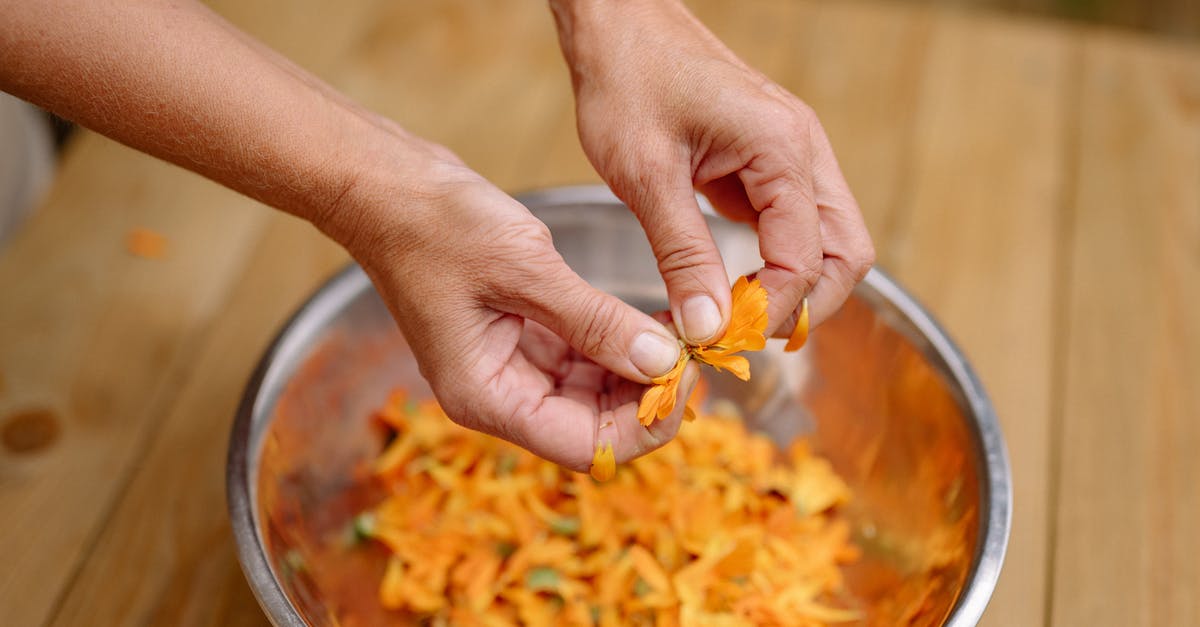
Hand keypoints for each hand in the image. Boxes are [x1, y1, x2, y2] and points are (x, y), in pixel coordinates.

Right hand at [328, 155, 696, 470]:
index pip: (585, 446)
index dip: (644, 423)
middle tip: (695, 351)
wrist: (385, 184)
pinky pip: (580, 358)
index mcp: (487, 397)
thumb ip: (596, 322)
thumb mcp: (526, 271)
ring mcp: (508, 366)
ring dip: (638, 369)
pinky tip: (653, 318)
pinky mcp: (519, 337)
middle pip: (592, 426)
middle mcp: (498, 394)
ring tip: (682, 332)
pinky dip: (617, 343)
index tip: (685, 376)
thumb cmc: (436, 225)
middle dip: (646, 396)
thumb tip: (664, 362)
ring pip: (592, 393)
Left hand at [551, 0, 874, 340]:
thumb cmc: (629, 80)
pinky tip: (732, 283)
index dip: (773, 309)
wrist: (619, 24)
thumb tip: (708, 326)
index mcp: (782, 148)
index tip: (725, 338)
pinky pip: (796, 226)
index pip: (808, 257)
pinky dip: (776, 263)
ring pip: (830, 243)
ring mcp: (793, 156)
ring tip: (736, 315)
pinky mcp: (770, 163)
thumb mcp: (646, 175)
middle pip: (846, 254)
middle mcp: (804, 150)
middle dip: (804, 305)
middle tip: (742, 335)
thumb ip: (682, 255)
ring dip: (795, 287)